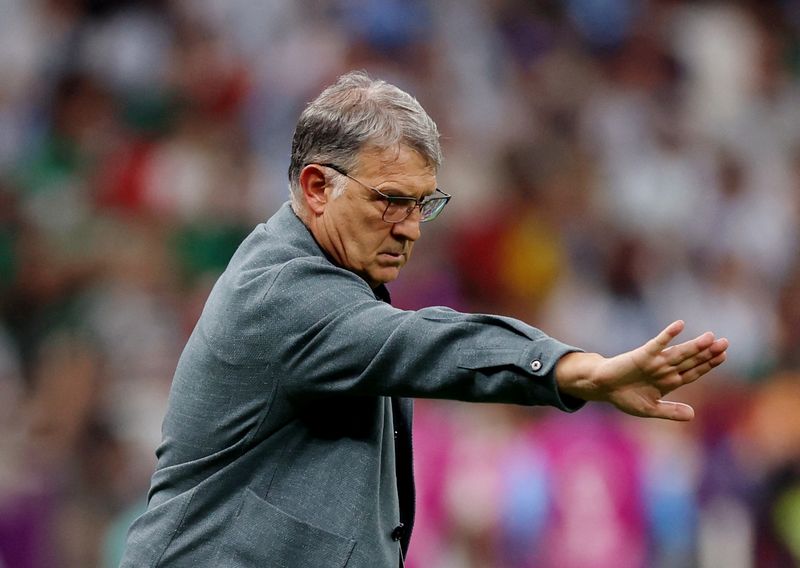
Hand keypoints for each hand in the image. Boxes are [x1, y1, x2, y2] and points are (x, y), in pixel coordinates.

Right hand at [556, 320, 728, 420]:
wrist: (603, 387)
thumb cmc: (624, 396)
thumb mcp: (649, 409)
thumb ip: (670, 411)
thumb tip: (693, 415)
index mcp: (669, 381)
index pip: (694, 372)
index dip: (708, 365)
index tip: (723, 356)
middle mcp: (665, 369)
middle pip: (691, 360)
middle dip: (708, 352)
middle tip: (725, 343)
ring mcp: (655, 361)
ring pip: (679, 353)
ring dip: (695, 345)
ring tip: (711, 337)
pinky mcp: (643, 354)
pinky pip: (658, 343)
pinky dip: (668, 334)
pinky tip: (679, 325)